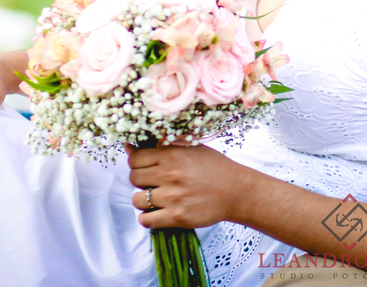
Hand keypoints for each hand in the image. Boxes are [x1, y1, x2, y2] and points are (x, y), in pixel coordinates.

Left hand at [126, 143, 249, 229]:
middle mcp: (170, 175)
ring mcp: (172, 197)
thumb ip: (164, 145)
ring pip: (137, 200)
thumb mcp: (192, 148)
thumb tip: (130, 147)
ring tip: (157, 199)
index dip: (137, 163)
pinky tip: (158, 213)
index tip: (145, 167)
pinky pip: (146, 220)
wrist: (236, 191)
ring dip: (143, 200)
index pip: (135, 158)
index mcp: (172, 155)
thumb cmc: (215, 168)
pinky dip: (148, 218)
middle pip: (134, 178)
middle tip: (153, 183)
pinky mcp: (177, 217)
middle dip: (141, 181)